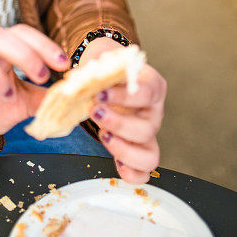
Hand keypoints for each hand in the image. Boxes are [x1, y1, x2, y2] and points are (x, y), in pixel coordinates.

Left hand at [81, 37, 166, 182]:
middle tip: (95, 113)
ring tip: (103, 136)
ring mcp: (149, 134)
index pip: (146, 94)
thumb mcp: (107, 63)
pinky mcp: (140, 151)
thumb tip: (81, 78)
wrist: (109, 78)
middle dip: (118, 124)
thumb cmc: (109, 72)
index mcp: (152, 86)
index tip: (100, 93)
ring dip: (123, 150)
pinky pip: (144, 172)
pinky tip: (115, 163)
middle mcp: (155, 112)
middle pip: (147, 128)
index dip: (123, 97)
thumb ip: (99, 69)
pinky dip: (131, 172)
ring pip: (150, 155)